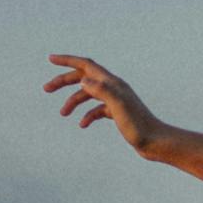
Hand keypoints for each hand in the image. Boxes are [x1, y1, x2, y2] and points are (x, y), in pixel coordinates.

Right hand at [43, 54, 164, 154]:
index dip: (68, 60)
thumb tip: (83, 80)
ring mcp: (116, 101)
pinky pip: (97, 110)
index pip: (86, 65)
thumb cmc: (139, 127)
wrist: (157, 143)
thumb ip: (102, 91)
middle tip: (46, 89)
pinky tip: (83, 124)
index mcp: (113, 83)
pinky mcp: (118, 114)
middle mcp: (114, 89)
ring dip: (73, 102)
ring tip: (63, 114)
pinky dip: (87, 115)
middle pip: (83, 78)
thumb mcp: (119, 107)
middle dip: (64, 81)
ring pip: (88, 95)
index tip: (50, 59)